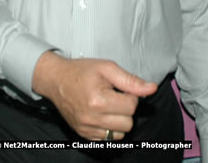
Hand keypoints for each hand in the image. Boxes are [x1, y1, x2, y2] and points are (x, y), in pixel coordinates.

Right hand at [32, 52, 156, 140]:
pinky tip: (102, 115)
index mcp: (99, 100)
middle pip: (128, 123)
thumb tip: (151, 89)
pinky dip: (109, 128)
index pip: (132, 106)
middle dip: (126, 109)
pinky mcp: (84, 134)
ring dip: (119, 121)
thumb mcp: (107, 68)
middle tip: (115, 97)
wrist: (56, 80)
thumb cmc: (82, 71)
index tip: (120, 88)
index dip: (130, 95)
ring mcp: (87, 128)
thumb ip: (130, 80)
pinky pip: (108, 138)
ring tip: (109, 106)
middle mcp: (92, 118)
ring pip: (120, 134)